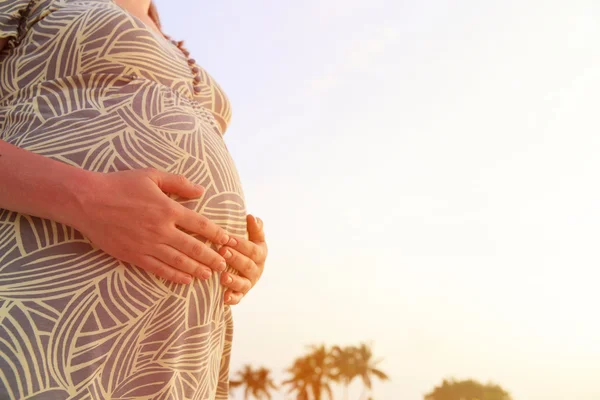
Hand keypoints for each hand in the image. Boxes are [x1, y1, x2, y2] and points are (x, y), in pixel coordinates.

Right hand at [71, 168, 233, 283]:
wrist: (87, 201)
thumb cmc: (120, 184)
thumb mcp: (151, 176)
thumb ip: (179, 183)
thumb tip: (202, 191)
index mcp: (168, 209)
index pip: (201, 225)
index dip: (217, 234)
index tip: (229, 241)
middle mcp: (161, 230)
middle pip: (194, 247)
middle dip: (212, 257)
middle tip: (225, 264)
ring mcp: (148, 245)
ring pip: (179, 262)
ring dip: (197, 269)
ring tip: (210, 275)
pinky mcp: (134, 256)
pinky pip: (159, 269)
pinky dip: (175, 276)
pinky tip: (185, 280)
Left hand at [219, 214, 267, 304]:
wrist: (238, 266)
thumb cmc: (243, 246)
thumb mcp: (251, 236)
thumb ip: (254, 227)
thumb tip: (252, 217)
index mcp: (260, 253)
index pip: (253, 249)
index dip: (241, 244)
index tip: (227, 238)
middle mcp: (257, 269)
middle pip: (248, 265)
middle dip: (235, 258)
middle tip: (222, 251)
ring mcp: (249, 283)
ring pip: (243, 283)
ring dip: (234, 280)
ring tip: (223, 276)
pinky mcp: (241, 294)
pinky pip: (238, 298)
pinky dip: (232, 298)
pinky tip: (224, 297)